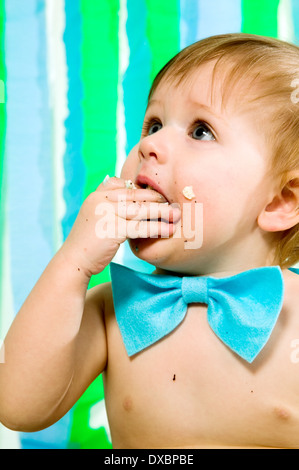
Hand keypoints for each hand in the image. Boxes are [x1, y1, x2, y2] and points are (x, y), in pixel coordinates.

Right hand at [61, 176, 180, 277]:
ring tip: (177, 215)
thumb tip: (132, 202)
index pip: (123, 184)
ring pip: (141, 209)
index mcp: (96, 195)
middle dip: (156, 198)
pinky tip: (168, 230)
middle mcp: (100, 200)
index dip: (142, 189)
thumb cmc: (88, 243)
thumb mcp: (96, 218)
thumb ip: (110, 207)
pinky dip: (157, 228)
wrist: (74, 261)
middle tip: (173, 202)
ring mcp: (106, 213)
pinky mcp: (113, 229)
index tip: (157, 195)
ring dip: (162, 211)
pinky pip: (141, 226)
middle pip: (135, 195)